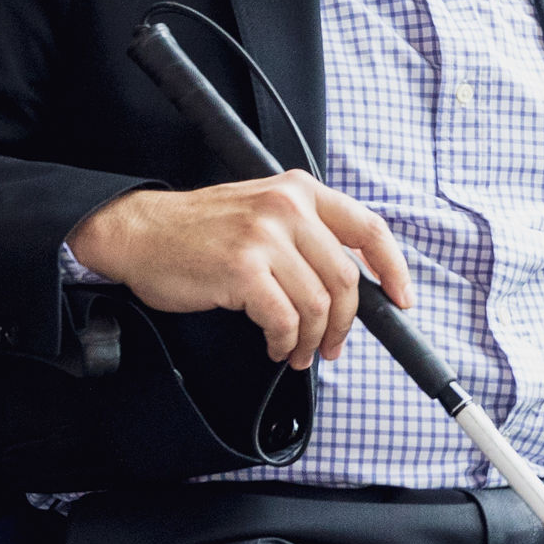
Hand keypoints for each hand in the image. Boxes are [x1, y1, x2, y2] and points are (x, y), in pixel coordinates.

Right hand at [65, 173, 413, 370]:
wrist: (140, 232)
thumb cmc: (200, 230)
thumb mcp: (263, 212)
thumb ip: (307, 235)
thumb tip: (352, 282)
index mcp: (300, 191)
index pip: (369, 228)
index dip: (394, 268)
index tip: (402, 298)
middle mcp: (288, 208)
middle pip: (345, 279)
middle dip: (345, 324)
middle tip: (332, 346)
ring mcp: (265, 237)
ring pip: (318, 305)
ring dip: (313, 340)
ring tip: (297, 351)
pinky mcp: (243, 269)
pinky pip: (285, 320)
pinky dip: (285, 342)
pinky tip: (275, 345)